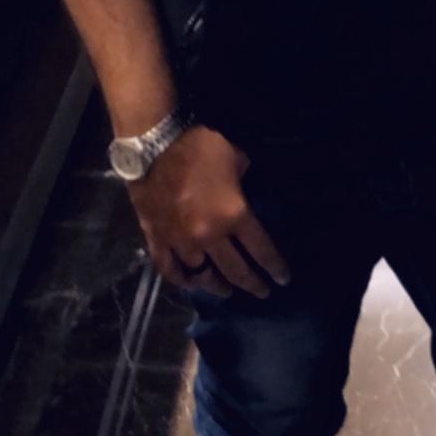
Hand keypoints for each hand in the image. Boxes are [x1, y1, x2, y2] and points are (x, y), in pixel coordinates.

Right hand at [129, 124, 290, 299]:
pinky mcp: (157, 239)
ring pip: (202, 276)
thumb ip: (244, 180)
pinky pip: (169, 269)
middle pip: (236, 271)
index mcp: (234, 215)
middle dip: (253, 285)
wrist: (153, 143)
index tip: (283, 280)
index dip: (275, 268)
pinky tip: (190, 284)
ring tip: (226, 291)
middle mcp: (209, 236)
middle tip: (261, 292)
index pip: (262, 251)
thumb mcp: (236, 156)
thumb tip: (241, 189)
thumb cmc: (199, 145)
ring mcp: (181, 241)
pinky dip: (181, 280)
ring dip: (217, 286)